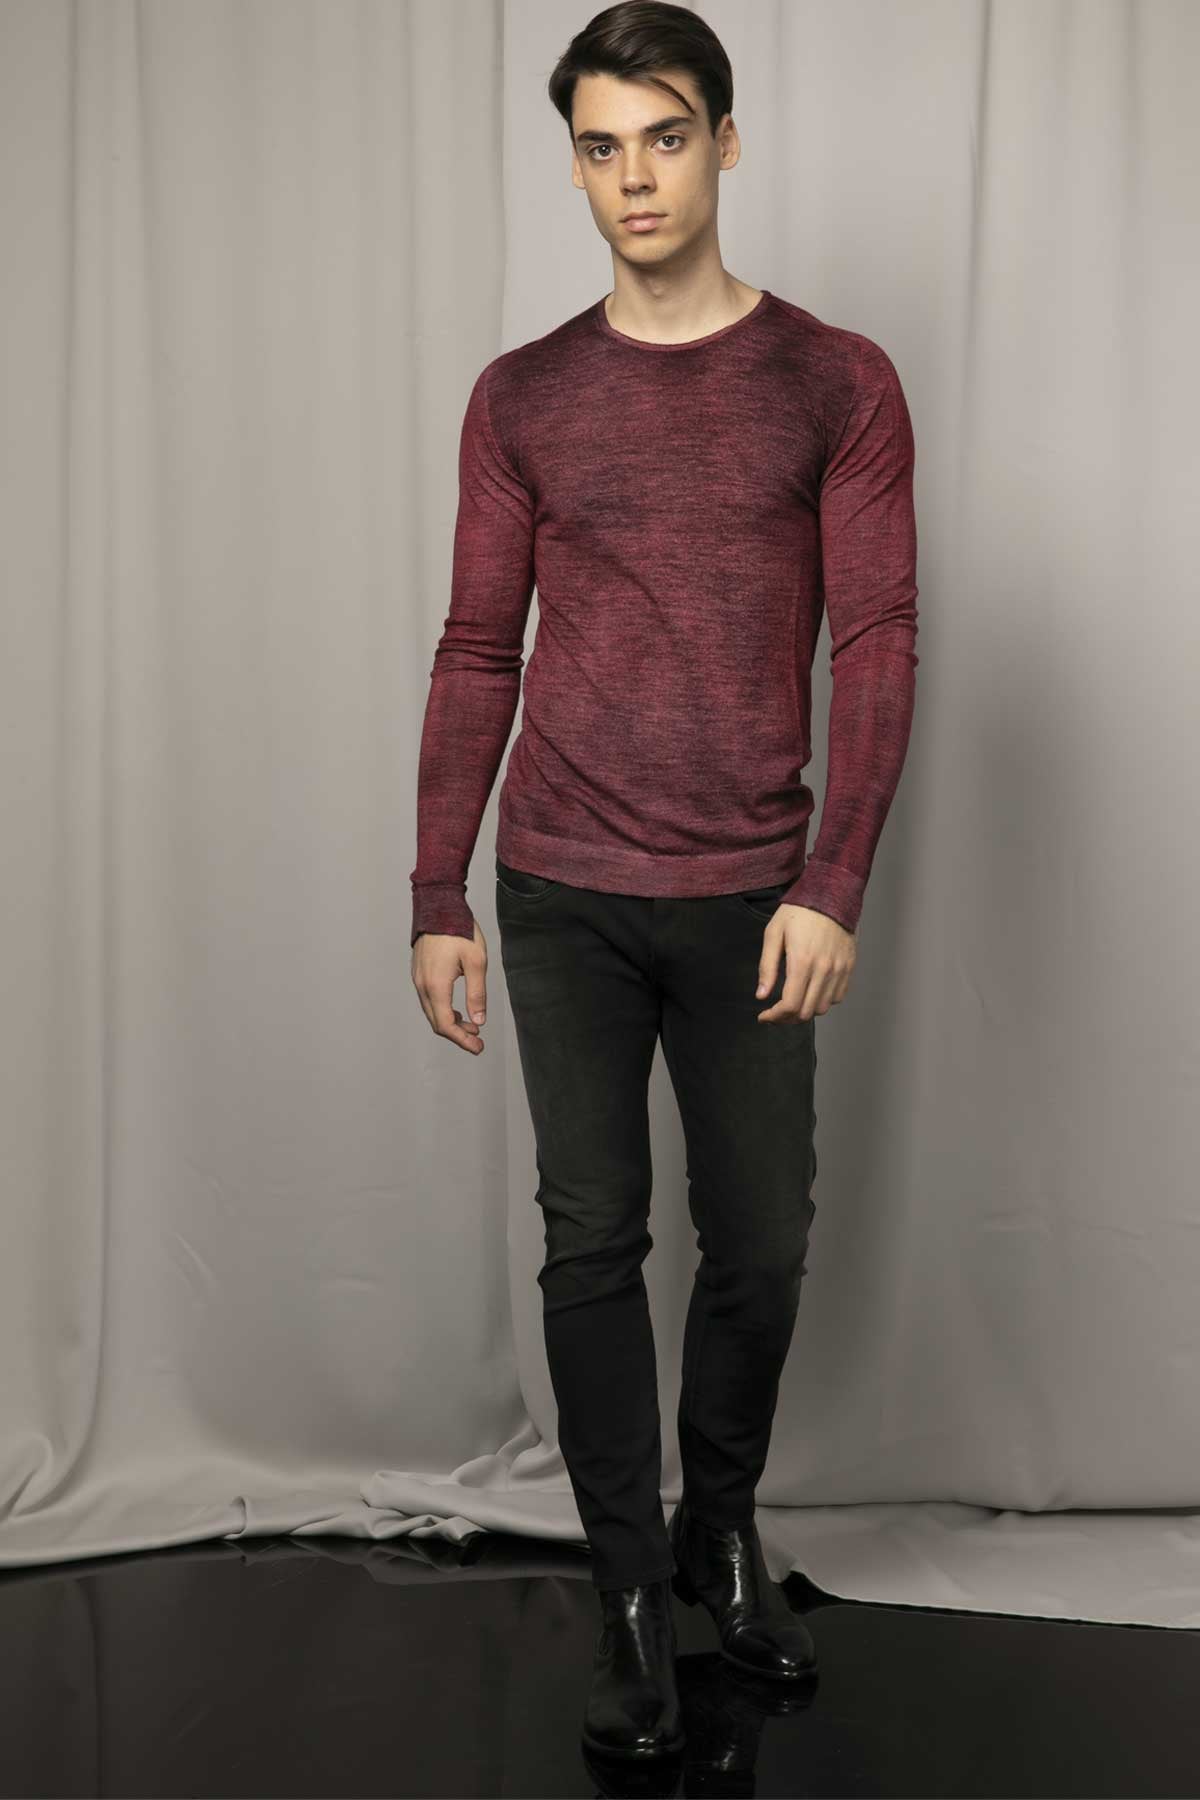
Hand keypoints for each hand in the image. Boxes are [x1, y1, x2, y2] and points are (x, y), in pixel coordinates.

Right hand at [411, 917, 488, 1054]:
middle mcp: (423, 986)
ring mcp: (418, 979)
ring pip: (432, 1012)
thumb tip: (478, 1020)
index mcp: (436, 985)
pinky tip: (458, 1009)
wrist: (438, 905)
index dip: (462, 1040)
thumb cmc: (459, 930)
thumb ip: (477, 993)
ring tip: (472, 1025)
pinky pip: (428, 1000)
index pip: (446, 1025)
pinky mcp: (419, 973)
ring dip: (451, 1023)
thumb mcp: (476, 962)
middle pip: (437, 1022)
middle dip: (457, 1035)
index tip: (478, 1047)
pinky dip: (443, 1010)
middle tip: (478, 1041)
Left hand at [755, 904, 855, 1022]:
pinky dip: (822, 1001)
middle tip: (775, 1012)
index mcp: (802, 961)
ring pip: (822, 1008)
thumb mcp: (774, 934)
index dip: (775, 1017)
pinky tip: (810, 992)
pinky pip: (837, 997)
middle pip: (806, 1012)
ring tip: (792, 1003)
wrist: (830, 895)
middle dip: (787, 1018)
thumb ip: (767, 967)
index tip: (763, 1016)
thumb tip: (761, 995)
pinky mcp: (849, 967)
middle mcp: (824, 969)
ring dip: (805, 1011)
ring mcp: (839, 969)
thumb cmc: (798, 912)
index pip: (790, 1005)